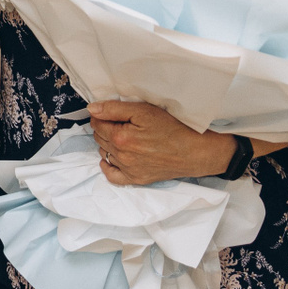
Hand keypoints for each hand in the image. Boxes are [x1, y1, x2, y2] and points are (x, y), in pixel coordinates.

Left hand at [88, 101, 241, 185]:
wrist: (196, 151)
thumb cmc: (174, 128)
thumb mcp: (144, 111)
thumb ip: (114, 109)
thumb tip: (91, 109)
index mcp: (121, 137)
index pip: (97, 123)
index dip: (102, 115)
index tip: (112, 112)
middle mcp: (122, 156)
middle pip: (99, 138)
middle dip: (105, 128)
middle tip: (121, 122)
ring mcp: (128, 169)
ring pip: (105, 153)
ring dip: (108, 144)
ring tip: (123, 136)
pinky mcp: (137, 179)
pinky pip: (113, 176)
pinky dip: (108, 167)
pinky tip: (111, 158)